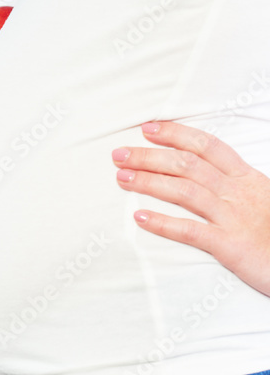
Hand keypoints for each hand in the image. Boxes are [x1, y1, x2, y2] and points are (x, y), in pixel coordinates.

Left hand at [112, 121, 269, 296]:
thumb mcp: (265, 199)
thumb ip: (237, 185)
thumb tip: (205, 173)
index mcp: (248, 179)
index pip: (207, 146)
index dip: (175, 134)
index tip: (147, 128)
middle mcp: (239, 193)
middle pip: (187, 165)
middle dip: (149, 156)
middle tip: (119, 154)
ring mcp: (234, 218)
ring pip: (184, 191)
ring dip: (149, 182)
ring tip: (121, 178)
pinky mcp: (230, 246)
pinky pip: (191, 231)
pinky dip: (163, 224)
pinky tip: (140, 218)